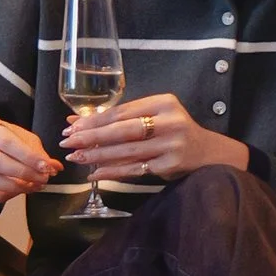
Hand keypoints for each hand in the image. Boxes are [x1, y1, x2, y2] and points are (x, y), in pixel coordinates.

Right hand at [0, 115, 59, 204]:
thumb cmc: (0, 142)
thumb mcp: (19, 138)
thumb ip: (36, 151)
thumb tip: (54, 166)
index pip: (5, 140)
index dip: (27, 155)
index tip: (45, 166)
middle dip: (23, 172)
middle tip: (42, 178)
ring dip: (15, 186)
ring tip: (33, 186)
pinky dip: (3, 196)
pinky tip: (18, 191)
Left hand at [62, 92, 246, 182]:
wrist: (208, 152)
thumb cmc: (174, 130)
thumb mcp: (154, 115)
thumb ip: (120, 118)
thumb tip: (76, 123)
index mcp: (164, 102)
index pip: (122, 112)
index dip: (94, 121)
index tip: (72, 127)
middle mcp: (169, 122)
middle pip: (122, 130)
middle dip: (91, 137)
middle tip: (67, 142)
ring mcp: (171, 145)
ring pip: (126, 151)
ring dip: (97, 156)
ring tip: (76, 157)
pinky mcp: (170, 165)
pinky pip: (135, 169)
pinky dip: (113, 171)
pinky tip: (95, 173)